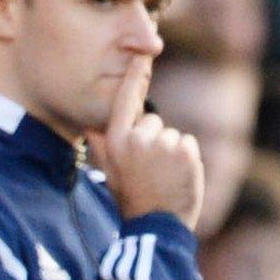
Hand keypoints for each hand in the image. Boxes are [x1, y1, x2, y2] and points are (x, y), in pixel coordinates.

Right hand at [85, 66, 203, 230]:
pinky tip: (177, 175)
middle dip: (153, 139)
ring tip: (163, 175)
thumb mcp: (109, 170)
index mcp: (116, 140)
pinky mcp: (186, 149)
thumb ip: (102, 144)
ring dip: (170, 151)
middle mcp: (137, 137)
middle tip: (149, 168)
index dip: (134, 77)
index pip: (125, 101)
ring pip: (170, 134)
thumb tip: (92, 125)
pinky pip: (187, 143)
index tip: (141, 57)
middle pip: (151, 122)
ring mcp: (163, 143)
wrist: (155, 222)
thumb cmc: (130, 197)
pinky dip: (186, 157)